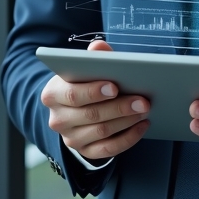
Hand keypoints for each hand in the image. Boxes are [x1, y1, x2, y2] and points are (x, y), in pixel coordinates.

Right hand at [41, 39, 149, 159]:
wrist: (74, 107)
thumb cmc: (84, 82)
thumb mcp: (84, 67)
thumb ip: (94, 56)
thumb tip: (99, 46)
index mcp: (53, 94)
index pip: (72, 94)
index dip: (93, 91)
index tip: (115, 87)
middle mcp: (58, 119)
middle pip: (90, 114)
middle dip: (119, 107)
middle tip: (143, 101)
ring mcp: (70, 138)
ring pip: (101, 132)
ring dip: (126, 121)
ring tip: (145, 110)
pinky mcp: (85, 151)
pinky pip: (107, 150)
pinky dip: (128, 139)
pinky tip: (142, 126)